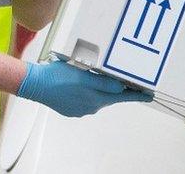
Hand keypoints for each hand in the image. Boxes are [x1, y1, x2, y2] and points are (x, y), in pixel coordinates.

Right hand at [17, 60, 151, 116]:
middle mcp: (91, 106)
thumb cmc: (58, 78)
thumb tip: (121, 87)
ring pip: (97, 97)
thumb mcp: (85, 76)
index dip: (137, 95)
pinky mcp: (71, 108)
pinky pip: (84, 100)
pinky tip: (79, 83)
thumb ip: (104, 83)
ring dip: (99, 88)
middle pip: (110, 96)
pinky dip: (86, 92)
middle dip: (117, 88)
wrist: (36, 85)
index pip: (123, 96)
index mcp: (96, 98)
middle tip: (127, 81)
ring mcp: (80, 109)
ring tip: (93, 76)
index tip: (149, 95)